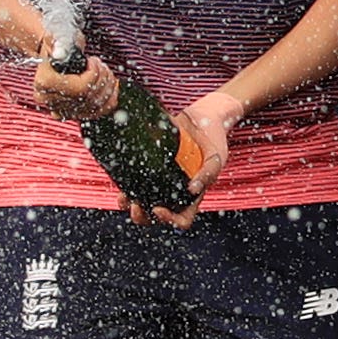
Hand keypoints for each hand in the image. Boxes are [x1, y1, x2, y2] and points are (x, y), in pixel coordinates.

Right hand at [23, 49, 122, 121]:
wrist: (53, 55)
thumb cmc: (57, 45)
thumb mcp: (57, 38)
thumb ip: (60, 44)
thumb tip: (61, 52)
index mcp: (44, 83)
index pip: (79, 88)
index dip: (93, 74)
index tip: (92, 61)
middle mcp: (51, 100)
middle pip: (89, 96)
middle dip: (102, 76)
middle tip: (99, 63)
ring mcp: (63, 110)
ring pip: (97, 105)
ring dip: (108, 85)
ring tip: (103, 70)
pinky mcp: (74, 113)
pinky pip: (100, 110)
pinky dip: (110, 96)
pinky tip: (109, 83)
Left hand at [123, 97, 237, 229]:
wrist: (201, 118)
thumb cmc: (213, 140)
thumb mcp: (216, 157)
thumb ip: (208, 173)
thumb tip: (192, 190)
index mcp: (191, 197)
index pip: (181, 220)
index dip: (169, 220)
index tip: (158, 209)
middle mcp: (174, 192)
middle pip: (155, 216)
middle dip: (143, 216)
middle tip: (136, 206)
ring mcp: (160, 180)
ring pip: (142, 202)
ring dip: (130, 205)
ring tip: (124, 198)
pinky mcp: (150, 166)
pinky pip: (135, 181)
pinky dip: (126, 185)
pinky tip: (121, 182)